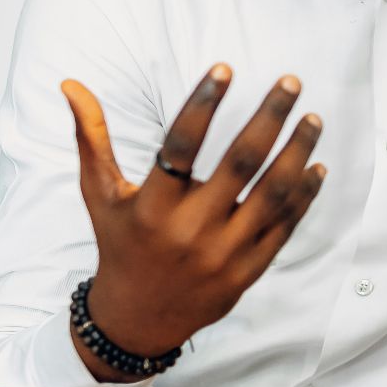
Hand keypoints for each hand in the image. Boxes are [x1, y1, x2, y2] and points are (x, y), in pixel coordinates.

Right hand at [63, 64, 325, 382]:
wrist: (139, 319)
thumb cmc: (120, 245)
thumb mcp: (101, 195)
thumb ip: (92, 139)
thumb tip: (71, 85)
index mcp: (152, 207)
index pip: (181, 145)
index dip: (203, 103)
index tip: (225, 68)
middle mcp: (190, 229)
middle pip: (240, 163)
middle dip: (270, 117)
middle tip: (291, 82)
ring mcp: (224, 252)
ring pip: (272, 193)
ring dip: (297, 151)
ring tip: (313, 119)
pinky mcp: (249, 269)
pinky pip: (285, 225)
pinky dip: (304, 194)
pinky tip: (316, 164)